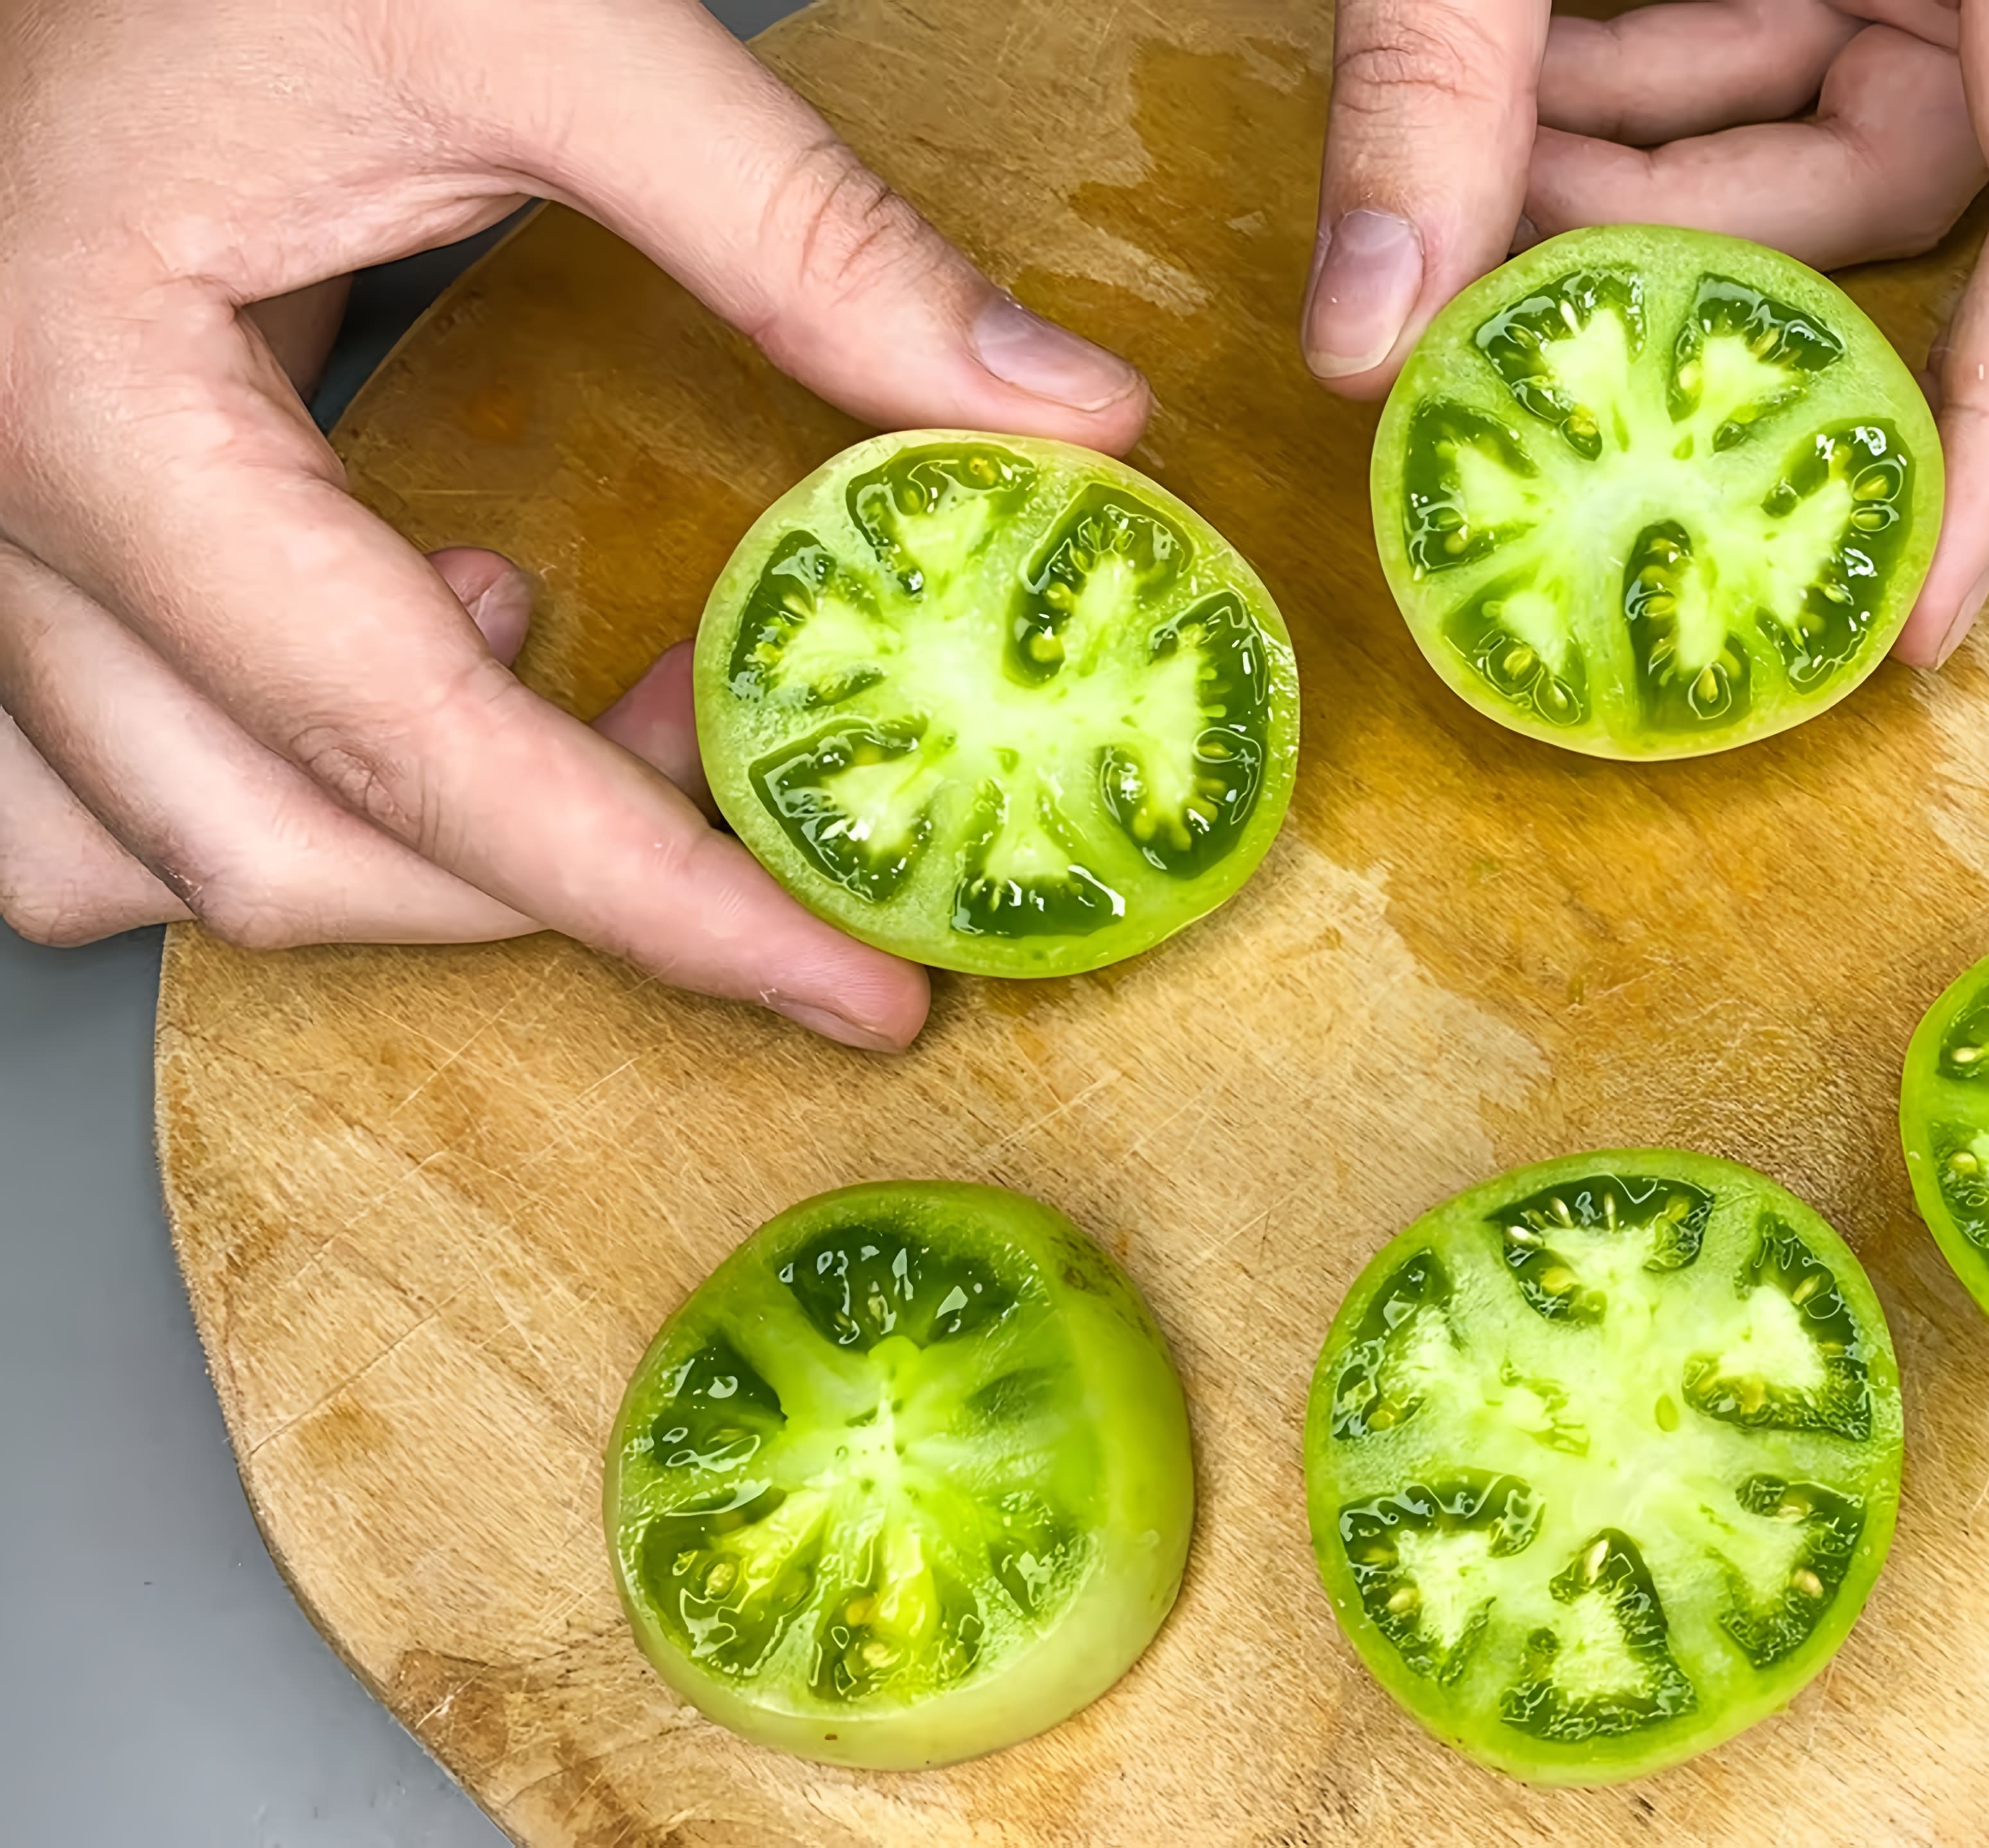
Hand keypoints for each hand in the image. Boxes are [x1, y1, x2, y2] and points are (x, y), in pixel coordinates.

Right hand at [0, 0, 1154, 1048]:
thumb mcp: (538, 27)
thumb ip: (802, 232)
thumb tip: (1061, 414)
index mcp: (94, 404)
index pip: (410, 749)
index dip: (655, 898)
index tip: (848, 988)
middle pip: (277, 851)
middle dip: (554, 890)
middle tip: (783, 826)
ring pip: (155, 853)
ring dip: (400, 857)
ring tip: (607, 713)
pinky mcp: (20, 519)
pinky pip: (94, 771)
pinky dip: (278, 780)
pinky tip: (443, 642)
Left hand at [1297, 0, 1988, 668]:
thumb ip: (1436, 75)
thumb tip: (1364, 344)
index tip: (1924, 613)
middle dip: (1825, 318)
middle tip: (1662, 430)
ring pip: (1911, 140)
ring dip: (1700, 199)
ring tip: (1513, 194)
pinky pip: (1852, 51)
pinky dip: (1695, 102)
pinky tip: (1543, 110)